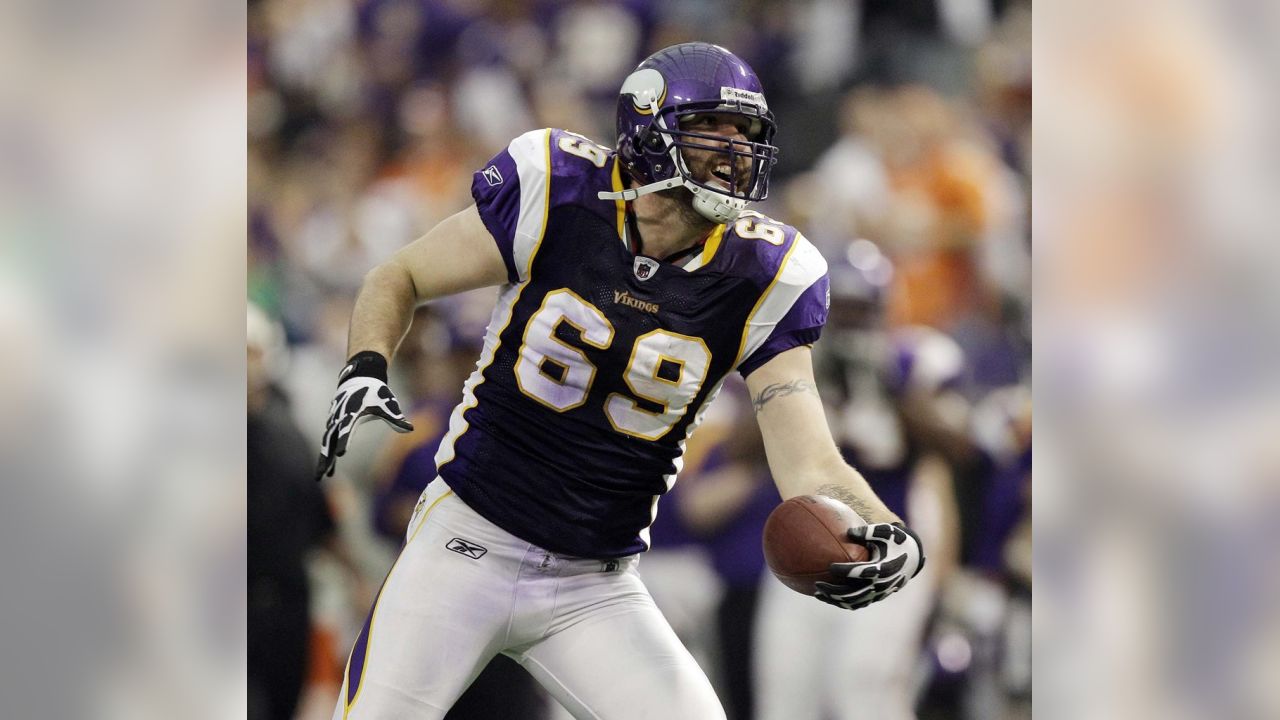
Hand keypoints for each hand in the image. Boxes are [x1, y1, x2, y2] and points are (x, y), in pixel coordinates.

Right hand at [315, 352, 412, 479]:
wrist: (360, 377)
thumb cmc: (376, 391)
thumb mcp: (388, 403)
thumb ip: (396, 418)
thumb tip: (410, 428)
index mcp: (352, 412)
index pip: (347, 429)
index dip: (344, 440)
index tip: (341, 453)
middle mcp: (340, 417)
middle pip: (330, 440)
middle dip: (326, 458)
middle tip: (323, 475)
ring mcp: (334, 420)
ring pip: (326, 442)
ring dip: (323, 458)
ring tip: (322, 476)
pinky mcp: (333, 422)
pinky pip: (327, 440)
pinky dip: (325, 452)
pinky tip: (327, 466)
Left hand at [813, 522, 925, 610]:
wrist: (913, 558)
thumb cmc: (896, 540)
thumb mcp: (886, 531)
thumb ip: (868, 531)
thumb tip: (848, 532)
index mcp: (884, 568)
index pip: (862, 572)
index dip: (846, 571)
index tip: (830, 567)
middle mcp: (881, 584)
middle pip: (854, 593)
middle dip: (834, 591)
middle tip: (817, 584)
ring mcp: (879, 593)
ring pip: (855, 602)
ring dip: (835, 600)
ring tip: (817, 593)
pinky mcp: (877, 596)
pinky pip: (858, 603)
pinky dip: (843, 602)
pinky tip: (828, 596)